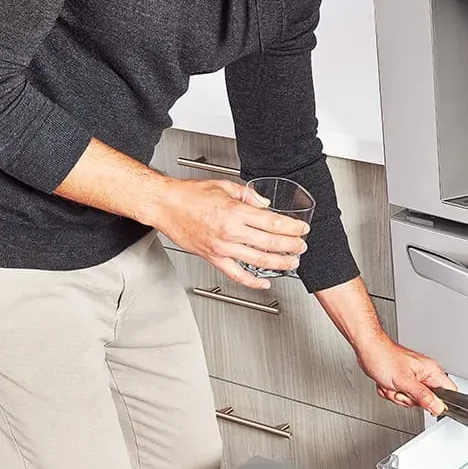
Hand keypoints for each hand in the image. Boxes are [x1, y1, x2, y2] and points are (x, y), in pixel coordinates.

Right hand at [149, 178, 308, 288]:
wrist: (164, 206)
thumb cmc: (189, 195)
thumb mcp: (224, 186)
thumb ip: (249, 195)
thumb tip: (266, 204)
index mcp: (234, 212)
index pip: (273, 222)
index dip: (292, 228)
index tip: (302, 228)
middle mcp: (229, 232)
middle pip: (270, 243)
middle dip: (291, 246)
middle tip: (302, 246)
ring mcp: (221, 247)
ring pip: (258, 260)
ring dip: (279, 263)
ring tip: (292, 263)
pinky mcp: (213, 258)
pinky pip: (236, 274)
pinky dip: (252, 281)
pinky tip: (265, 282)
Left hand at [357, 333, 453, 416]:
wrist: (368, 351)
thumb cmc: (384, 357)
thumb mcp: (405, 381)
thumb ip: (423, 396)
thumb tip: (438, 407)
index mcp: (432, 371)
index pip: (449, 391)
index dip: (441, 403)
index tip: (426, 404)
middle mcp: (425, 374)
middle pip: (427, 401)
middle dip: (409, 399)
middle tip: (402, 389)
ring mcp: (414, 379)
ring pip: (412, 401)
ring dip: (397, 396)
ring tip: (392, 383)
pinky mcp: (403, 382)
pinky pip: (401, 397)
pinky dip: (391, 393)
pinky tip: (388, 383)